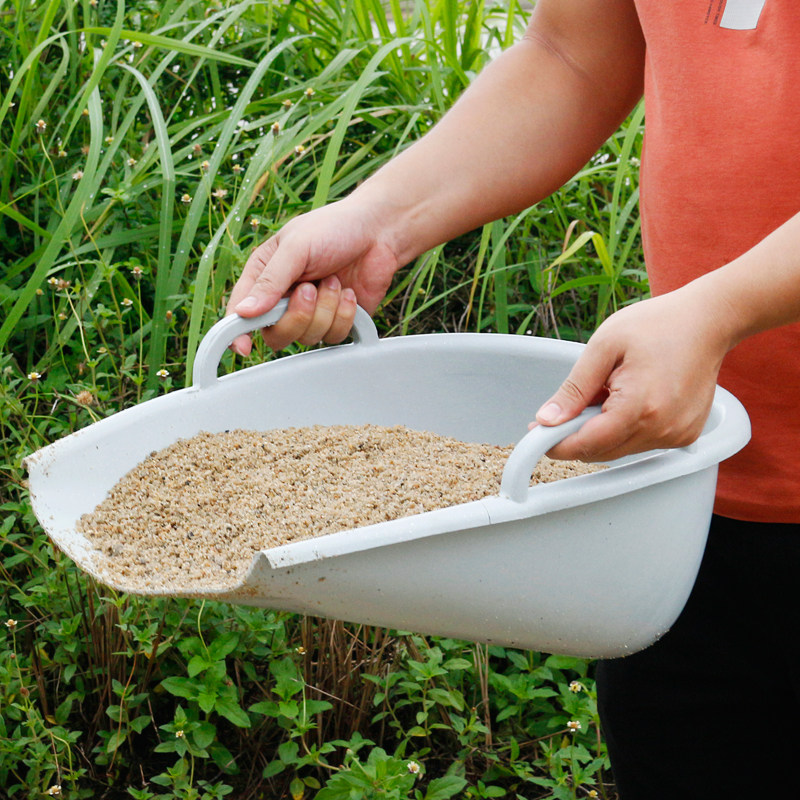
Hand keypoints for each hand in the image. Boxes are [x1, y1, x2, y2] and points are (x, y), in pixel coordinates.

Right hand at [226, 197, 401, 354]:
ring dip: (325, 308)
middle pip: (276, 335)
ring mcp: (311, 313)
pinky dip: (344, 314)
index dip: (237, 334)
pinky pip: (334, 336)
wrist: (379, 231)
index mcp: (264, 277)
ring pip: (308, 337)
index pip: (241, 313)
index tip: (243, 347)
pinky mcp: (337, 321)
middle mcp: (284, 299)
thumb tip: (244, 312)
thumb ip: (270, 280)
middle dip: (297, 315)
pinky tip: (348, 292)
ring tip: (334, 280)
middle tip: (311, 287)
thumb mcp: (296, 247)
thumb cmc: (333, 228)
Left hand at [534, 283, 735, 460]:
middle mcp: (663, 429)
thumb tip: (547, 419)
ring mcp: (678, 436)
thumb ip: (574, 389)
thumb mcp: (603, 348)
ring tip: (608, 391)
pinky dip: (625, 429)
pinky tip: (629, 399)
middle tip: (565, 408)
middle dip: (576, 435)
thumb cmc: (658, 324)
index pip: (587, 445)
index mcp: (640, 408)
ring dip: (602, 431)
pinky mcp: (686, 435)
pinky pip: (642, 443)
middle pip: (602, 452)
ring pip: (620, 450)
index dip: (556, 443)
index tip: (536, 434)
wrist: (708, 320)